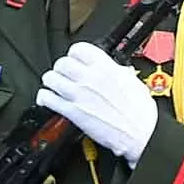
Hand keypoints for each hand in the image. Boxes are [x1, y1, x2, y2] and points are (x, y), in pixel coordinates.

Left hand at [36, 43, 158, 165]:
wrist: (140, 134)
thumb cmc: (140, 113)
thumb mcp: (134, 83)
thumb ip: (119, 72)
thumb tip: (115, 69)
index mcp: (106, 67)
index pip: (79, 49)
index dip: (74, 54)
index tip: (75, 59)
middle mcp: (90, 78)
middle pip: (62, 62)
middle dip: (61, 68)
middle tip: (64, 74)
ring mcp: (79, 94)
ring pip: (51, 78)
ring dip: (51, 81)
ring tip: (54, 85)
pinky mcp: (72, 112)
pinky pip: (48, 99)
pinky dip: (44, 97)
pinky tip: (47, 99)